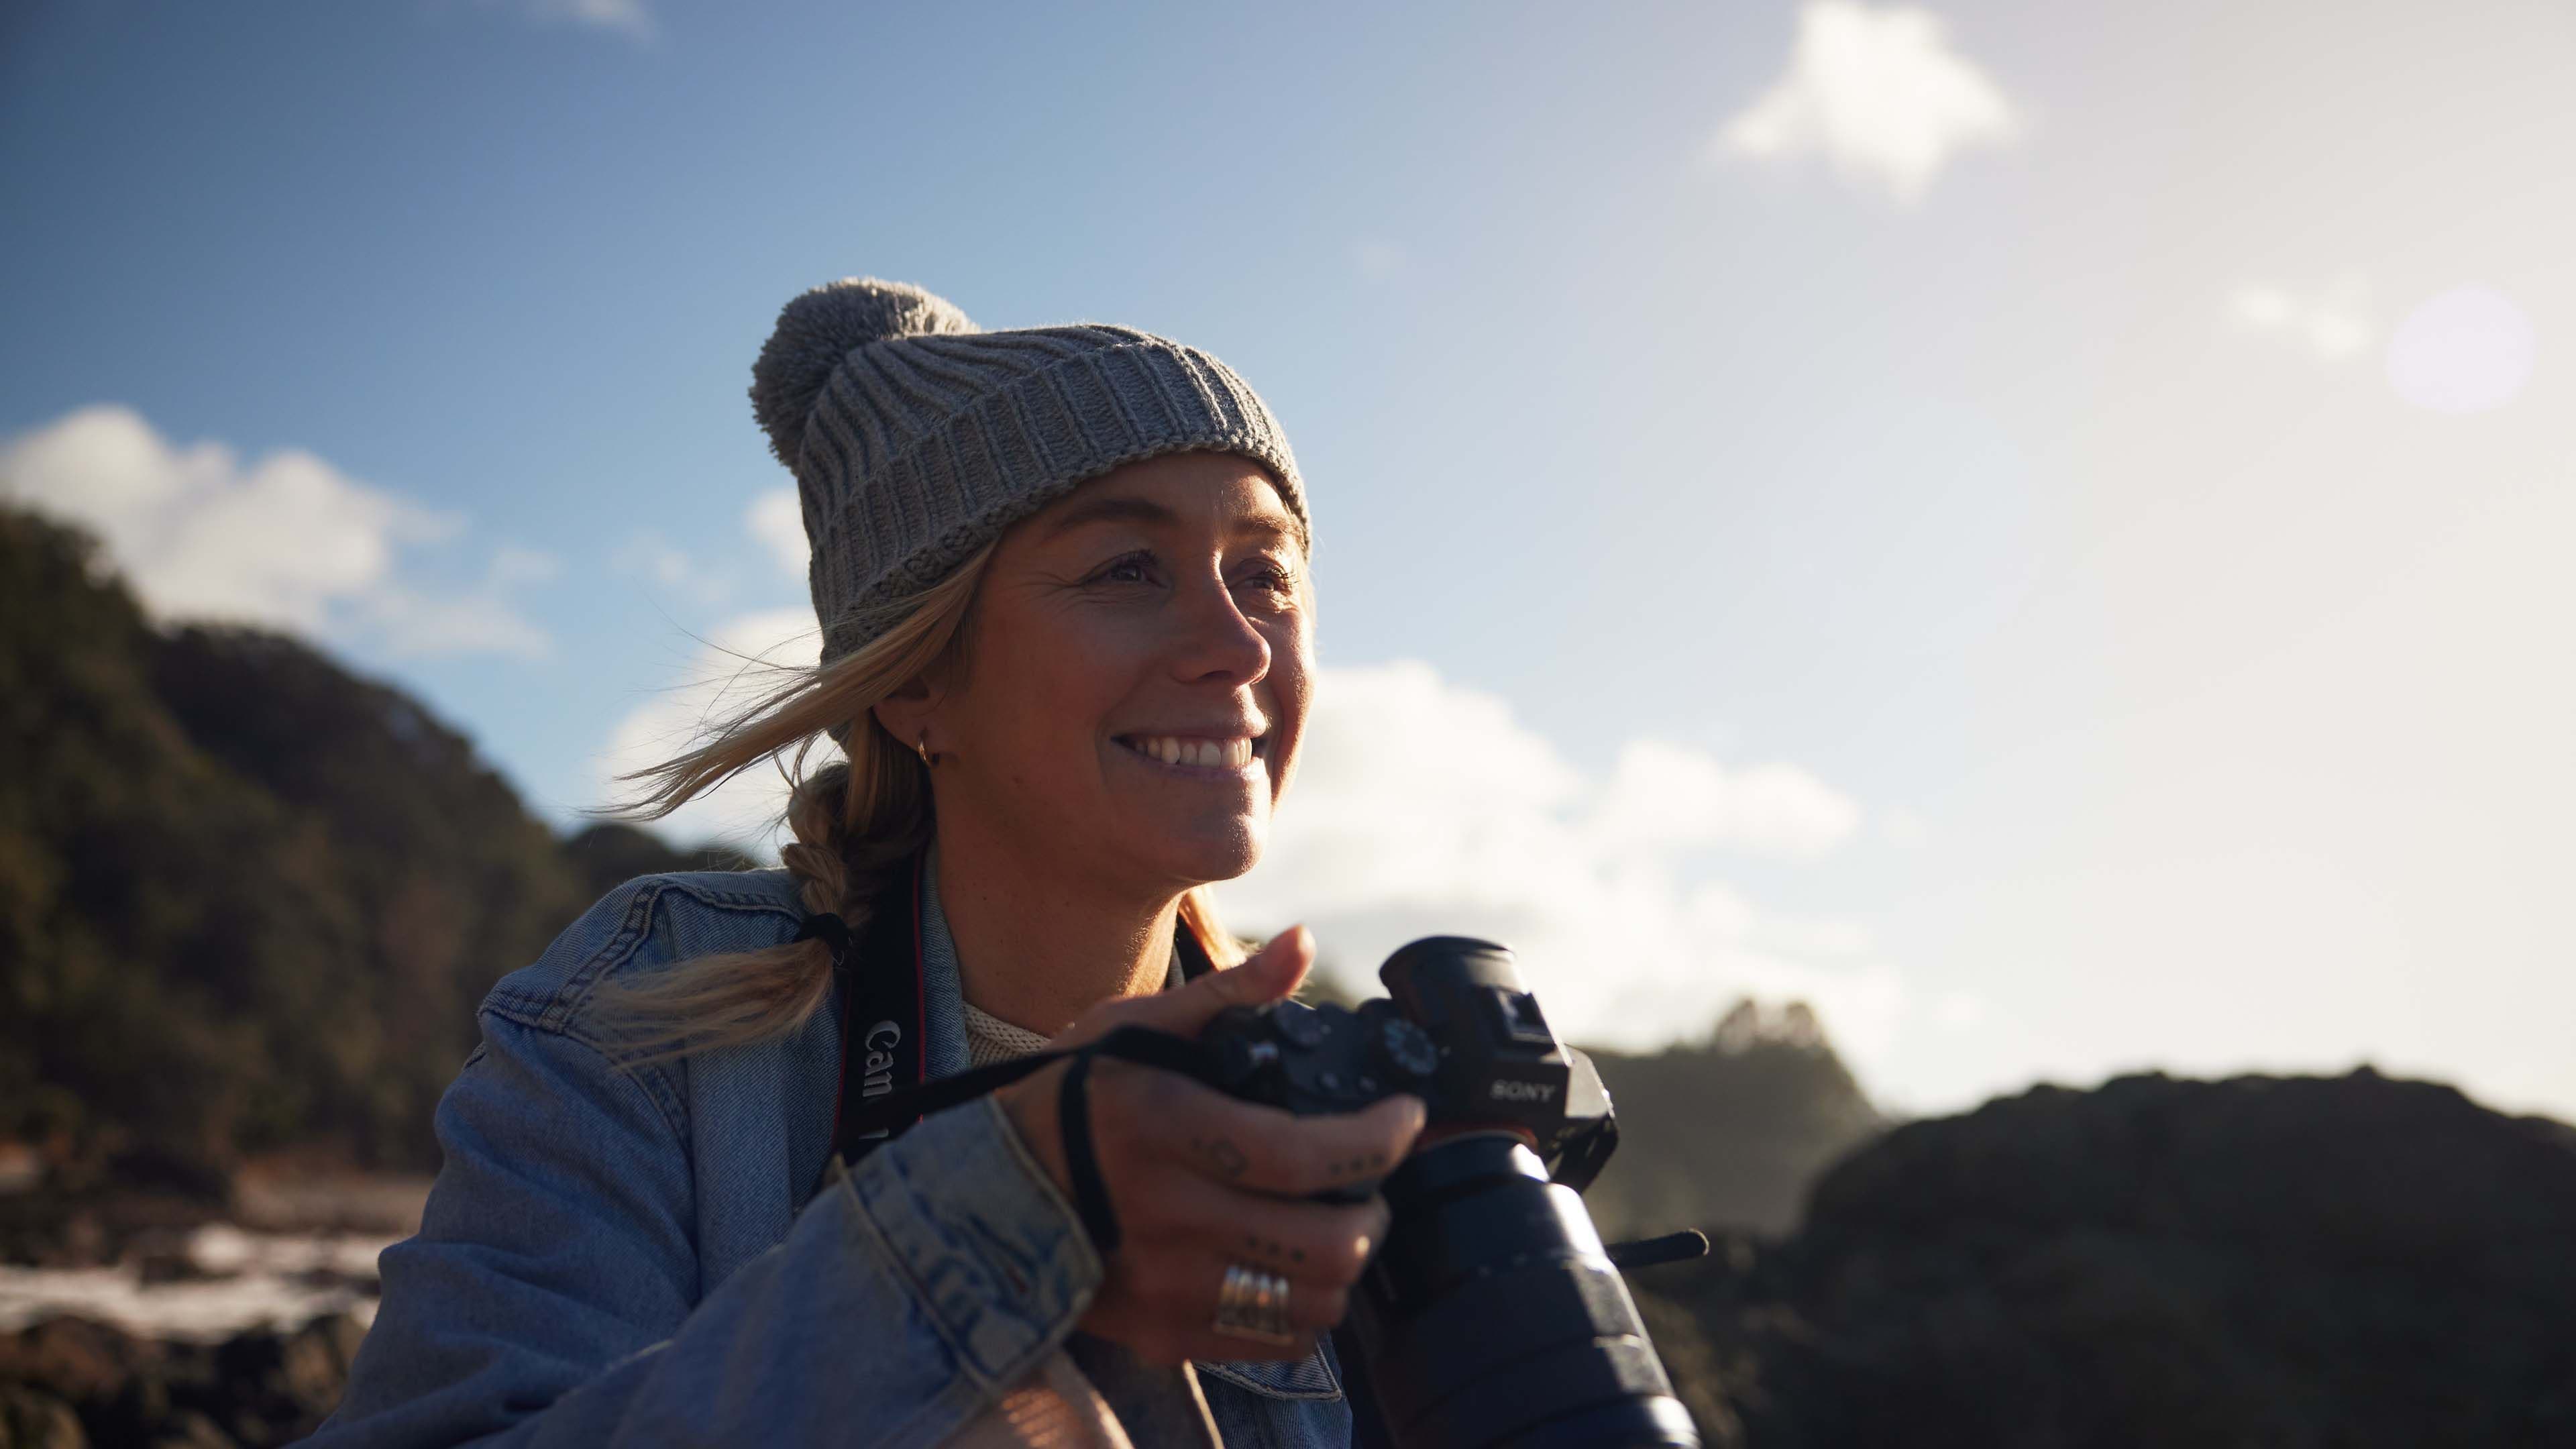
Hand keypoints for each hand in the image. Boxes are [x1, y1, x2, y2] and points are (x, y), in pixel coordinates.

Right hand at [996, 926, 1427, 1364]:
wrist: (986, 1192)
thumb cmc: (1073, 1098)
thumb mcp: (1139, 1027)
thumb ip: (1230, 992)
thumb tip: (1299, 944)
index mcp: (1169, 1129)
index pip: (1308, 1156)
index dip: (1380, 1140)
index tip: (1403, 1117)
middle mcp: (1171, 1216)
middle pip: (1328, 1246)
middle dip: (1374, 1207)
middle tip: (1368, 1179)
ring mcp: (1168, 1286)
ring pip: (1314, 1305)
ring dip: (1345, 1264)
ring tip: (1332, 1221)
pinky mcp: (1165, 1333)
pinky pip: (1275, 1344)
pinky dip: (1305, 1310)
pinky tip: (1290, 1267)